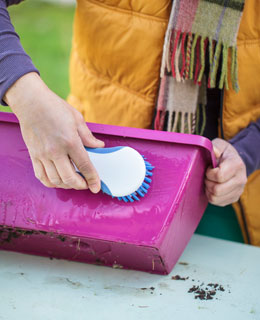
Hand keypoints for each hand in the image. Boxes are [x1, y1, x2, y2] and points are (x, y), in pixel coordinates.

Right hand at [4, 72, 103, 191]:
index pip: (85, 166)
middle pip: (70, 178)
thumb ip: (88, 136)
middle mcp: (56, 151)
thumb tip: (98, 146)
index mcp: (70, 141)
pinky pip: (41, 176)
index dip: (93, 179)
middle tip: (86, 184)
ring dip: (67, 186)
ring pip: (55, 180)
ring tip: (73, 182)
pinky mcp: (34, 155)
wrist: (31, 102)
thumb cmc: (54, 107)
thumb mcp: (77, 119)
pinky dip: (51, 183)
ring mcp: (43, 155)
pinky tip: (58, 181)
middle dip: (80, 185)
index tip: (96, 187)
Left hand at [205, 138, 246, 205]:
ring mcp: (238, 190)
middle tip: (207, 176)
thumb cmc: (224, 153)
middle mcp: (240, 179)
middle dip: (207, 182)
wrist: (233, 161)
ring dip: (208, 189)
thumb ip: (215, 147)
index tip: (209, 168)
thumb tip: (213, 151)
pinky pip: (216, 202)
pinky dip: (210, 195)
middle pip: (217, 190)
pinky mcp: (234, 198)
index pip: (219, 176)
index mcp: (237, 165)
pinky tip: (212, 186)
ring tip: (209, 181)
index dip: (209, 173)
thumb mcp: (220, 146)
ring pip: (215, 198)